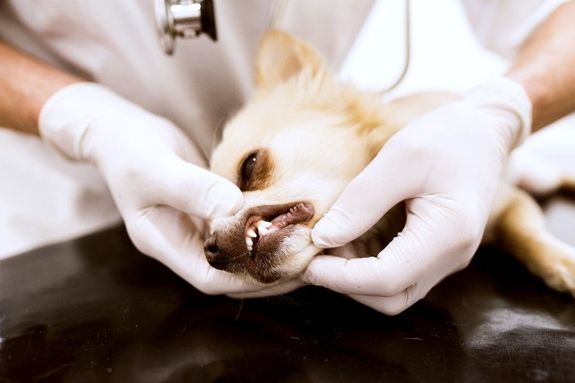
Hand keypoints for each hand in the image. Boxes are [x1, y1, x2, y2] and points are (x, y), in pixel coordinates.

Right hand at [39, 83, 298, 295]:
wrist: (122, 131)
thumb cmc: (130, 150)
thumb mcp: (156, 168)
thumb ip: (193, 189)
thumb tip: (237, 210)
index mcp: (165, 243)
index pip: (211, 277)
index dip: (250, 278)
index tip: (287, 265)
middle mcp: (185, 242)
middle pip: (233, 271)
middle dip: (271, 268)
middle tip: (311, 257)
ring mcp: (198, 227)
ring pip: (241, 249)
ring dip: (274, 248)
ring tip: (310, 241)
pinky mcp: (212, 210)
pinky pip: (242, 224)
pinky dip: (266, 224)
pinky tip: (292, 216)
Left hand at [303, 77, 531, 313]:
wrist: (486, 130)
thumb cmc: (446, 137)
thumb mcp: (398, 158)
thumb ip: (361, 202)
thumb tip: (322, 239)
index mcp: (447, 233)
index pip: (386, 279)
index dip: (340, 277)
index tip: (306, 259)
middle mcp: (451, 256)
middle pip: (390, 297)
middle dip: (345, 283)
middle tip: (311, 255)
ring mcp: (447, 257)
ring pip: (394, 291)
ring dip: (355, 276)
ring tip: (327, 244)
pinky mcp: (438, 251)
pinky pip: (400, 273)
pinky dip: (368, 265)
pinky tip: (347, 238)